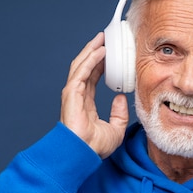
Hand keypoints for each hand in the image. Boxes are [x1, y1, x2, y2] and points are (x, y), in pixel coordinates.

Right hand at [60, 32, 128, 157]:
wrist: (84, 153)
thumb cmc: (94, 147)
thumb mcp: (115, 128)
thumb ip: (119, 113)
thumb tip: (121, 98)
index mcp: (85, 103)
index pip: (92, 77)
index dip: (99, 64)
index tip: (108, 53)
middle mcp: (77, 96)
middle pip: (85, 67)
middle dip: (94, 51)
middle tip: (105, 38)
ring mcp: (73, 94)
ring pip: (81, 65)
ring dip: (91, 50)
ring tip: (102, 39)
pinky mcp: (71, 94)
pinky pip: (81, 72)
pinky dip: (90, 60)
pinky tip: (100, 51)